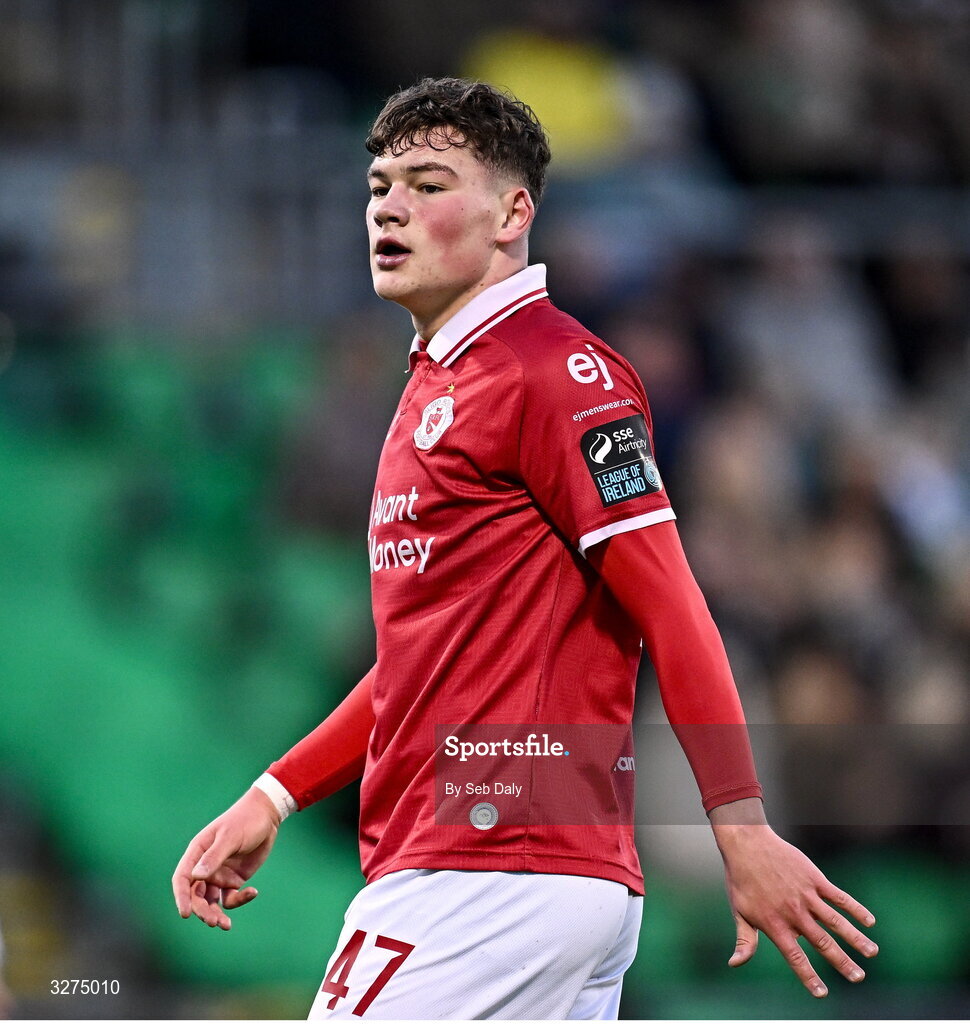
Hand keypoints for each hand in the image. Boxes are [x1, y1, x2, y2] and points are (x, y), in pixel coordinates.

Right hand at [172, 786, 280, 930]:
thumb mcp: (230, 836)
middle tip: (214, 922)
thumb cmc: (245, 820)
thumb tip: (196, 877)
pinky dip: (239, 900)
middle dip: (202, 911)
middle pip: (196, 895)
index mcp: (197, 853)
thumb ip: (214, 856)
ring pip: (211, 901)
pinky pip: (231, 898)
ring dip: (216, 914)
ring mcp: (219, 875)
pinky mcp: (234, 880)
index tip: (185, 914)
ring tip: (226, 925)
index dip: (181, 897)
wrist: (267, 816)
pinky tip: (253, 892)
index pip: (182, 879)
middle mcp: (205, 867)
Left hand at [710, 801, 877, 996]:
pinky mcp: (814, 879)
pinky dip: (855, 909)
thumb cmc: (741, 879)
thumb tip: (734, 964)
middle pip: (823, 943)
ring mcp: (806, 895)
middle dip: (842, 962)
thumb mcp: (739, 912)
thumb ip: (744, 941)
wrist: (747, 844)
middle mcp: (794, 913)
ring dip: (855, 938)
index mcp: (775, 925)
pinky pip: (839, 897)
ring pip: (836, 921)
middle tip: (858, 977)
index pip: (795, 957)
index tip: (822, 993)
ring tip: (872, 953)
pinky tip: (869, 921)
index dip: (809, 977)